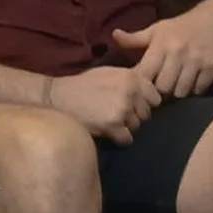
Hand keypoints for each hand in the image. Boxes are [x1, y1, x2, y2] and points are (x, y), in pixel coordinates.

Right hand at [44, 66, 162, 143]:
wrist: (57, 97)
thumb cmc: (82, 85)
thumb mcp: (109, 73)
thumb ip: (130, 81)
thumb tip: (149, 92)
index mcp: (131, 77)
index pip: (155, 97)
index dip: (144, 103)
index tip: (133, 106)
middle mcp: (130, 92)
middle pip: (147, 114)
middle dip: (134, 116)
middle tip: (116, 115)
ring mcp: (122, 109)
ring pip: (137, 127)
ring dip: (125, 127)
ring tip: (108, 121)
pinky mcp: (113, 126)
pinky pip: (127, 139)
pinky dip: (118, 138)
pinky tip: (107, 131)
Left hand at [111, 0, 212, 98]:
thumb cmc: (182, 25)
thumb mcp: (157, 29)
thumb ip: (135, 39)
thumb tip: (114, 36)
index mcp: (161, 44)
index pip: (145, 74)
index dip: (142, 83)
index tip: (144, 85)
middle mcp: (178, 53)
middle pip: (162, 87)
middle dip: (160, 90)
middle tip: (162, 87)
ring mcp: (197, 61)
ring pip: (181, 91)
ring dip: (178, 91)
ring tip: (177, 84)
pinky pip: (199, 89)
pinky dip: (195, 89)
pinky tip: (192, 81)